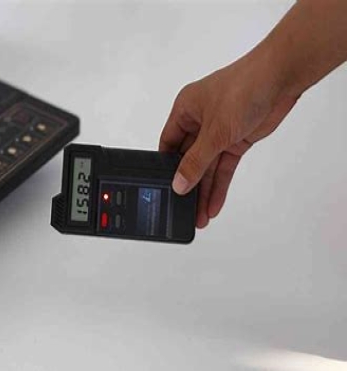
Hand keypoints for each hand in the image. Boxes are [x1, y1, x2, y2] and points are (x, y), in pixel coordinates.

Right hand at [159, 49, 299, 228]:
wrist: (281, 79)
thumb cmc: (243, 88)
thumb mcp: (214, 131)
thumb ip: (195, 162)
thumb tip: (179, 183)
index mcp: (184, 111)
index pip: (168, 145)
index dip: (166, 168)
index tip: (166, 190)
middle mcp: (199, 122)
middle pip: (188, 160)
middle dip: (189, 185)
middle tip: (185, 209)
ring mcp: (218, 132)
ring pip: (207, 167)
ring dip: (205, 190)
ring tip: (200, 215)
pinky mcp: (236, 140)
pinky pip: (224, 167)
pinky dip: (220, 184)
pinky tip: (214, 203)